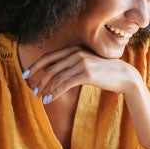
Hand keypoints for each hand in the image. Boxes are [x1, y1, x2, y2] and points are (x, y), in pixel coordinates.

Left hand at [24, 46, 140, 102]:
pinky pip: (65, 84)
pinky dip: (55, 93)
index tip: (26, 74)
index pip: (49, 56)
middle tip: (34, 91)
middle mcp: (76, 53)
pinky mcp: (86, 74)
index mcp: (74, 49)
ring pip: (57, 77)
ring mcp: (81, 63)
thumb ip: (71, 64)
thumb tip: (53, 74)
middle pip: (50, 67)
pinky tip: (50, 99)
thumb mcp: (86, 63)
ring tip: (41, 98)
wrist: (123, 75)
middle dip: (39, 80)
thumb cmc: (103, 72)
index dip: (35, 65)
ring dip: (46, 89)